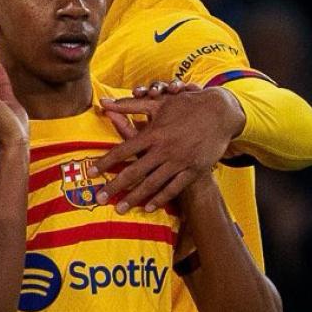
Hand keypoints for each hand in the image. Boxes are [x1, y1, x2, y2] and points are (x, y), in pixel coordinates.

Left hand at [93, 82, 243, 213]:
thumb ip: (129, 105)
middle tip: (99, 198)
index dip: (106, 162)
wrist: (221, 113)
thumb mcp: (158, 103)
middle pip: (134, 172)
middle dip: (115, 186)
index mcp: (153, 134)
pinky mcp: (193, 169)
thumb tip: (104, 102)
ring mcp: (179, 161)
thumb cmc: (186, 106)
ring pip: (152, 184)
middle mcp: (164, 150)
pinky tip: (147, 207)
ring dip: (134, 197)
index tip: (91, 173)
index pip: (123, 151)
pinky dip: (160, 198)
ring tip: (120, 209)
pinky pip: (174, 188)